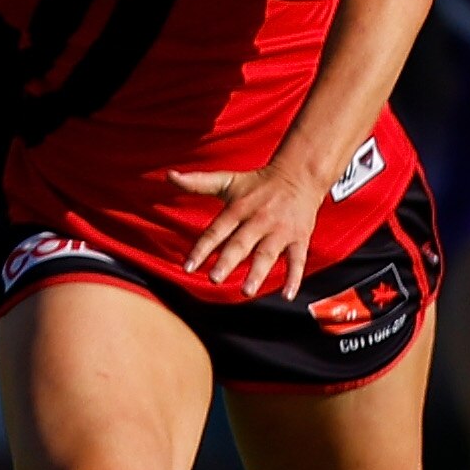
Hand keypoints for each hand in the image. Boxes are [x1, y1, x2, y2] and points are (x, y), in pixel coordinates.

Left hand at [168, 160, 322, 296]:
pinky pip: (297, 260)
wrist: (301, 173)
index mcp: (238, 208)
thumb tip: (168, 175)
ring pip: (267, 254)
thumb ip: (197, 182)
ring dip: (257, 273)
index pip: (216, 231)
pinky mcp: (299, 238)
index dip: (201, 249)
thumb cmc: (259, 182)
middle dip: (228, 261)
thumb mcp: (228, 181)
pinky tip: (287, 295)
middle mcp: (258, 220)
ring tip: (246, 291)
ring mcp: (280, 230)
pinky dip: (294, 278)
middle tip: (214, 279)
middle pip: (240, 243)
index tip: (188, 267)